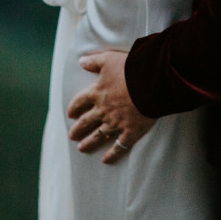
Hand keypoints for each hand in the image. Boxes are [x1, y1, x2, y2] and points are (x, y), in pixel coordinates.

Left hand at [67, 50, 154, 164]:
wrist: (151, 82)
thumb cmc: (130, 68)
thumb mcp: (109, 59)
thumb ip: (93, 61)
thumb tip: (80, 61)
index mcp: (97, 92)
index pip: (80, 102)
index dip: (74, 108)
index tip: (70, 114)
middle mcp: (103, 110)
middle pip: (86, 122)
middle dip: (77, 129)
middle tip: (72, 135)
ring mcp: (116, 123)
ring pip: (98, 135)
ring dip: (88, 142)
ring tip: (81, 148)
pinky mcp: (130, 132)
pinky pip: (118, 146)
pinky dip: (112, 154)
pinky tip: (105, 160)